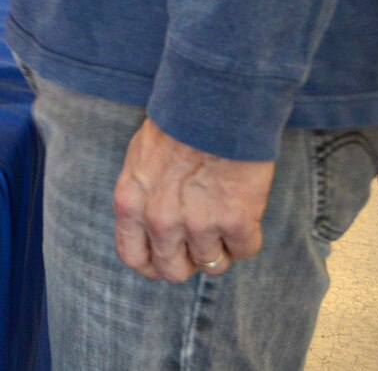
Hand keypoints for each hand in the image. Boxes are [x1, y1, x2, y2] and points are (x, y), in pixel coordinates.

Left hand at [113, 119, 271, 281]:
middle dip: (188, 261)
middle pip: (173, 271)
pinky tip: (244, 211)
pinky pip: (245, 250)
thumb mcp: (139, 162)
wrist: (214, 106)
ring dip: (221, 245)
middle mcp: (160, 221)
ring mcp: (198, 224)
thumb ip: (143, 199)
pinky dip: (247, 236)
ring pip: (212, 264)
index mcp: (130, 204)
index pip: (133, 257)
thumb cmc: (176, 126)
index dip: (153, 263)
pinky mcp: (235, 221)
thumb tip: (151, 228)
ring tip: (224, 216)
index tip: (168, 258)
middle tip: (200, 240)